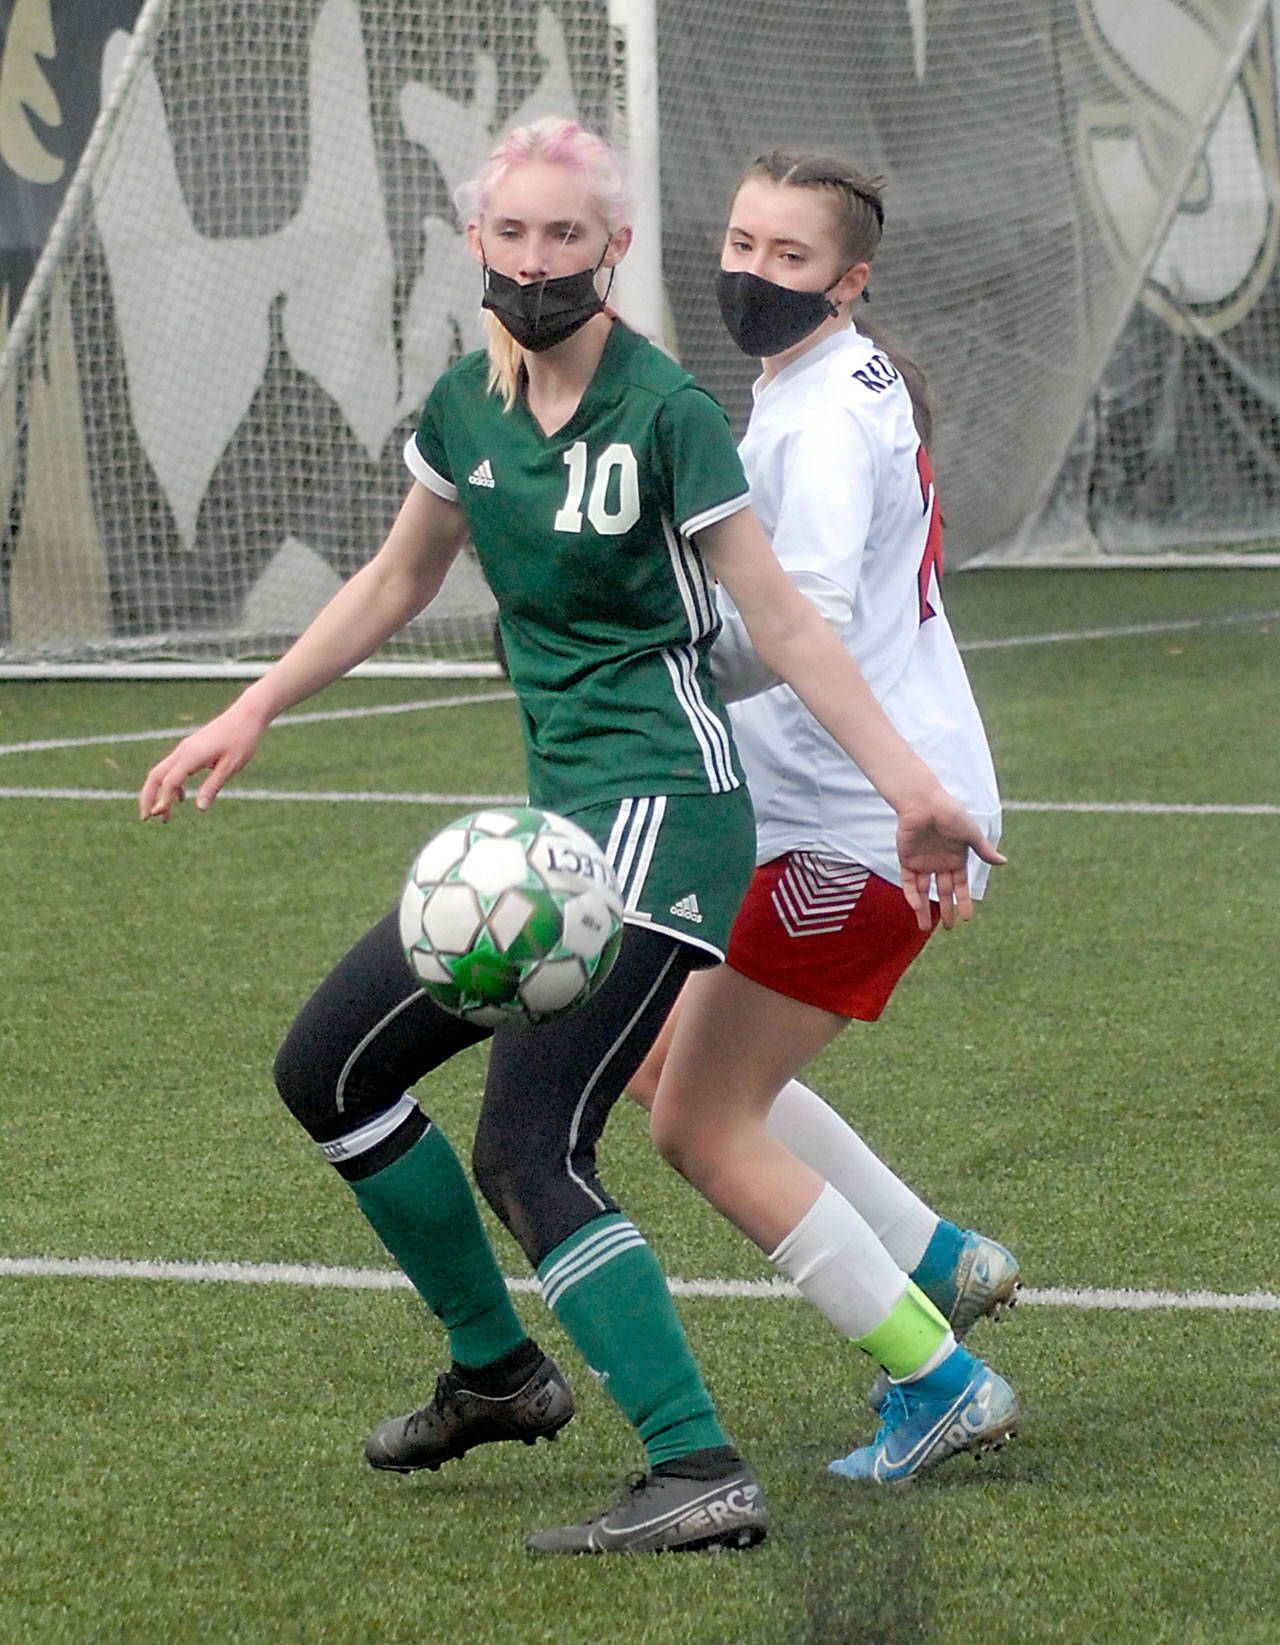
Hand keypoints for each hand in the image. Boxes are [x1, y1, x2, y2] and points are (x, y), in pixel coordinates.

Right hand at [138, 700, 267, 820]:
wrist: (246, 715)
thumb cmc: (242, 740)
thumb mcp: (230, 766)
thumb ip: (213, 786)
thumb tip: (200, 808)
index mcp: (192, 755)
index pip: (169, 781)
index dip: (163, 800)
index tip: (161, 816)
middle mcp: (183, 751)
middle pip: (155, 775)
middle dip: (147, 797)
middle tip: (145, 818)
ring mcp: (185, 749)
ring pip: (162, 772)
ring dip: (158, 792)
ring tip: (163, 815)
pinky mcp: (190, 749)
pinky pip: (173, 768)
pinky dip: (171, 784)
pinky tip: (181, 798)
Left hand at [895, 789, 1005, 931]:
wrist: (924, 802)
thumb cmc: (950, 814)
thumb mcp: (970, 834)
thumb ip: (984, 850)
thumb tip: (1003, 862)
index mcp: (957, 857)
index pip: (961, 885)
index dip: (964, 901)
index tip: (967, 918)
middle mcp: (940, 862)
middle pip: (944, 891)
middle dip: (946, 910)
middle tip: (949, 928)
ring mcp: (923, 862)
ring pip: (924, 891)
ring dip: (924, 909)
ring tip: (925, 928)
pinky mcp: (907, 859)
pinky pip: (909, 882)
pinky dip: (912, 895)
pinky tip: (916, 907)